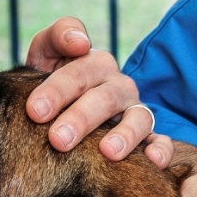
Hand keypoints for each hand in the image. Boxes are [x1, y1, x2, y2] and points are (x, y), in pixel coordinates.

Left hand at [24, 17, 170, 165]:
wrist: (58, 112)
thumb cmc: (49, 83)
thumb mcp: (45, 54)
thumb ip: (57, 37)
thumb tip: (81, 42)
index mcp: (95, 64)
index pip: (79, 73)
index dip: (57, 90)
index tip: (35, 111)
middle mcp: (119, 86)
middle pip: (105, 98)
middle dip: (81, 119)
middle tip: (58, 140)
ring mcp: (135, 111)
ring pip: (137, 119)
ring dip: (125, 135)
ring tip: (108, 153)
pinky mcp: (147, 136)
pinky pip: (160, 141)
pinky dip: (161, 149)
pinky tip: (152, 159)